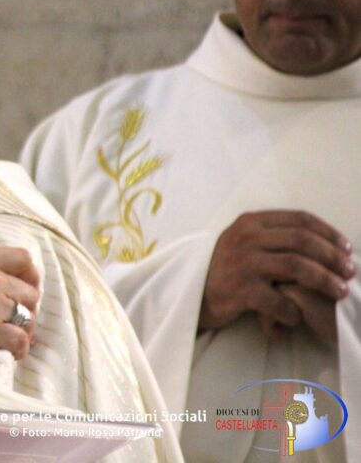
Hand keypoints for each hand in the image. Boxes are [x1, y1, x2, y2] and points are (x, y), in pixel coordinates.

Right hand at [0, 246, 40, 363]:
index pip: (22, 258)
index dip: (30, 276)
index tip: (25, 288)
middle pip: (30, 292)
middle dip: (27, 309)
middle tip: (17, 321)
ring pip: (29, 317)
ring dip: (24, 330)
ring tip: (13, 339)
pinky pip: (21, 340)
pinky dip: (20, 349)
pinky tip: (10, 352)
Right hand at [199, 211, 353, 332]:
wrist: (191, 294)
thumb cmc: (226, 270)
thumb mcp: (244, 243)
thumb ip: (273, 237)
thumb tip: (323, 244)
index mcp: (250, 222)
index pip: (299, 219)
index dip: (329, 232)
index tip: (347, 248)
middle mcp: (245, 238)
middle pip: (302, 240)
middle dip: (333, 256)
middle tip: (350, 272)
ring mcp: (242, 263)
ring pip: (297, 266)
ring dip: (324, 280)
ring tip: (339, 291)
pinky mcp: (239, 289)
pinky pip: (279, 300)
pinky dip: (293, 311)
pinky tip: (297, 318)